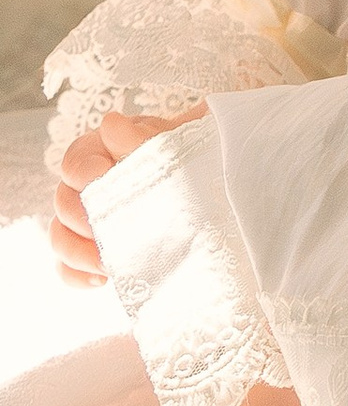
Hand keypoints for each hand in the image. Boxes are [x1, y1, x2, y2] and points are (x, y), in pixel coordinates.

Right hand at [50, 103, 202, 283]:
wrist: (228, 188)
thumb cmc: (205, 158)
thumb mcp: (183, 144)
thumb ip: (147, 138)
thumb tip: (113, 126)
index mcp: (110, 148)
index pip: (76, 158)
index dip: (84, 171)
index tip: (103, 178)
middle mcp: (94, 182)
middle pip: (63, 199)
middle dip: (82, 217)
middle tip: (112, 229)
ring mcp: (92, 218)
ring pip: (59, 233)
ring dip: (77, 250)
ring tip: (108, 264)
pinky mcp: (95, 251)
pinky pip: (67, 266)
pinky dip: (75, 274)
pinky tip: (101, 280)